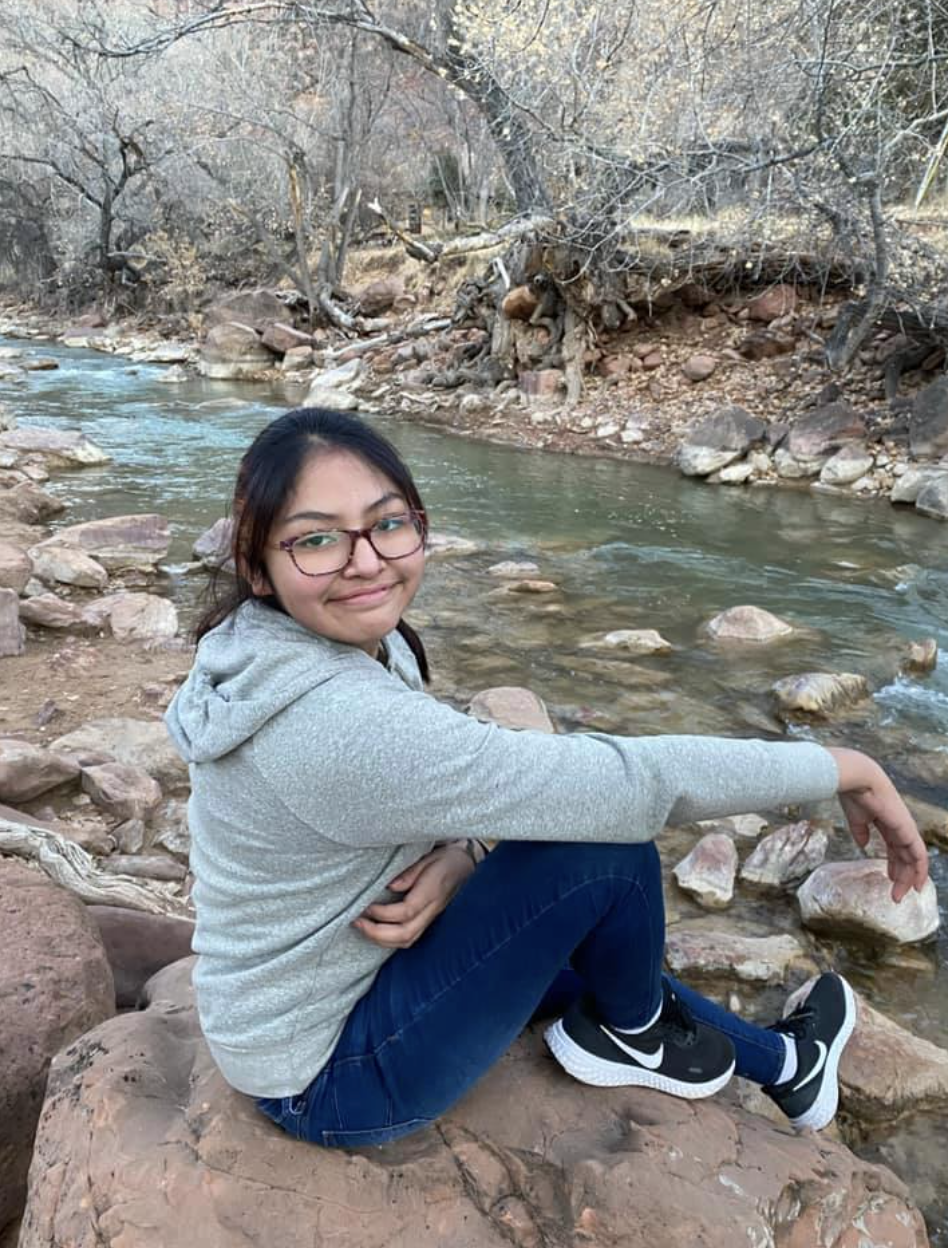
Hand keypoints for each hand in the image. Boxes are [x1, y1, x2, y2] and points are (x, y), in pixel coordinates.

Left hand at [352, 845, 474, 948]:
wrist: (466, 865)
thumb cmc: (446, 858)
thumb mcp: (429, 857)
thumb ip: (410, 873)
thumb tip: (390, 885)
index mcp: (432, 892)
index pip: (406, 911)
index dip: (383, 913)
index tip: (366, 906)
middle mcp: (432, 909)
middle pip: (405, 934)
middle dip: (377, 932)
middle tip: (356, 921)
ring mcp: (431, 918)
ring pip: (407, 940)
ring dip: (381, 939)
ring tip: (362, 927)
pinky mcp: (428, 921)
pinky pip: (409, 938)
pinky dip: (390, 940)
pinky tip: (376, 931)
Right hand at [826, 747, 928, 901]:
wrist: (858, 779)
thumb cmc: (854, 794)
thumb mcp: (856, 818)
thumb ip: (860, 831)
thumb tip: (863, 844)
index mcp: (887, 822)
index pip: (895, 848)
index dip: (894, 864)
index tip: (890, 880)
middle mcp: (900, 827)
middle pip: (904, 856)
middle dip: (900, 876)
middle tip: (896, 896)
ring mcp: (906, 828)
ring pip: (912, 859)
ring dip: (908, 878)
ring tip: (900, 895)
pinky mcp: (908, 830)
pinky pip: (919, 854)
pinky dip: (919, 870)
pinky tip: (916, 883)